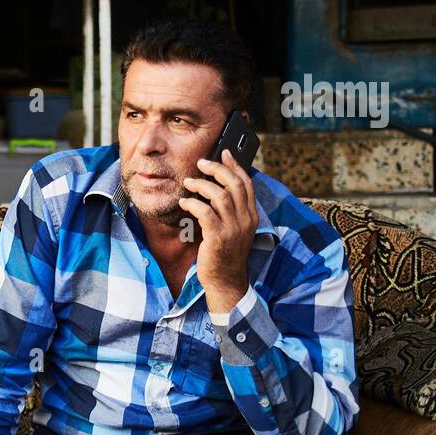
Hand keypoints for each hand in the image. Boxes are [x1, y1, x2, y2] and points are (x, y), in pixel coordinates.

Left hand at [179, 149, 256, 310]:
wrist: (226, 281)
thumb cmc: (225, 254)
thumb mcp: (234, 229)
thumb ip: (230, 210)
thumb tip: (216, 188)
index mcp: (251, 215)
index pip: (246, 183)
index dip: (235, 166)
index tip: (223, 153)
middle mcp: (246, 219)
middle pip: (235, 184)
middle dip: (217, 168)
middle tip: (201, 163)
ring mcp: (233, 229)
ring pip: (220, 195)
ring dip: (202, 185)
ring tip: (188, 182)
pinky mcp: (218, 237)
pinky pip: (205, 212)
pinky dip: (193, 203)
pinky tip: (184, 202)